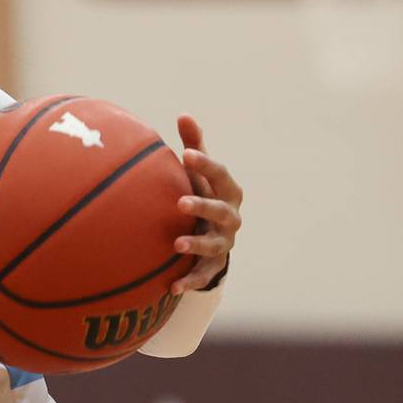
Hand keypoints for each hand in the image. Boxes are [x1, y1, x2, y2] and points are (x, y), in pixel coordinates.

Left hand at [170, 114, 241, 294]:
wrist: (216, 234)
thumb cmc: (205, 193)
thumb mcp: (201, 173)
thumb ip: (195, 145)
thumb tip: (184, 114)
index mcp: (228, 192)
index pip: (221, 175)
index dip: (206, 165)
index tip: (187, 154)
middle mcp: (231, 218)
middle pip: (221, 211)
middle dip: (203, 205)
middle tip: (180, 202)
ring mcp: (224, 243)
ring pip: (213, 244)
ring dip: (196, 244)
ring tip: (176, 244)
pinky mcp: (213, 265)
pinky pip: (203, 275)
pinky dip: (189, 281)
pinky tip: (171, 288)